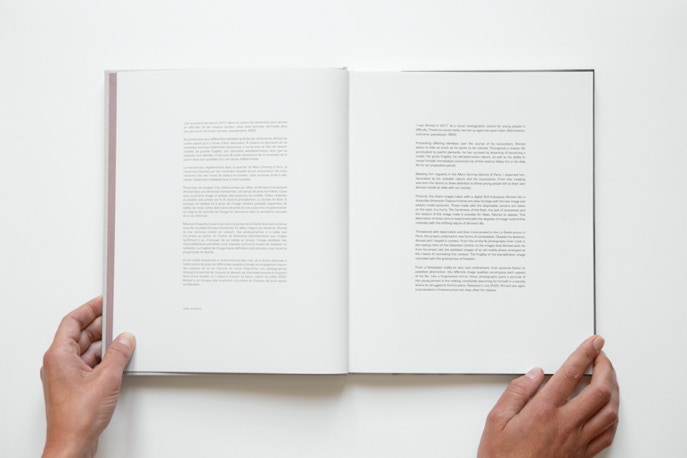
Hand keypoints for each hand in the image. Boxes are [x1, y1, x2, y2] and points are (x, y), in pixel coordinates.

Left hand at [41, 297, 134, 457]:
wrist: (73, 444)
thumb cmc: (77, 417)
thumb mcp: (106, 378)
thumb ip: (118, 354)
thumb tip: (125, 338)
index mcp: (59, 355)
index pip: (72, 321)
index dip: (89, 308)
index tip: (103, 301)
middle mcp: (59, 363)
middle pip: (80, 335)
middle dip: (101, 326)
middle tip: (119, 318)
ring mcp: (66, 376)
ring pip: (87, 350)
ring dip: (105, 345)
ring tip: (124, 341)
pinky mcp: (75, 387)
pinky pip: (91, 365)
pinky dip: (105, 360)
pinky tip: (119, 361)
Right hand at [478, 336, 618, 457]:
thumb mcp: (496, 421)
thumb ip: (515, 393)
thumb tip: (533, 375)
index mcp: (543, 412)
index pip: (571, 374)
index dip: (585, 354)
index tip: (593, 343)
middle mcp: (565, 425)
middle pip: (600, 391)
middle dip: (606, 368)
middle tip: (603, 357)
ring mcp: (578, 441)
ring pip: (609, 411)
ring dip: (613, 390)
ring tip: (608, 379)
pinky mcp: (583, 455)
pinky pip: (608, 433)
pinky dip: (612, 416)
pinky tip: (608, 411)